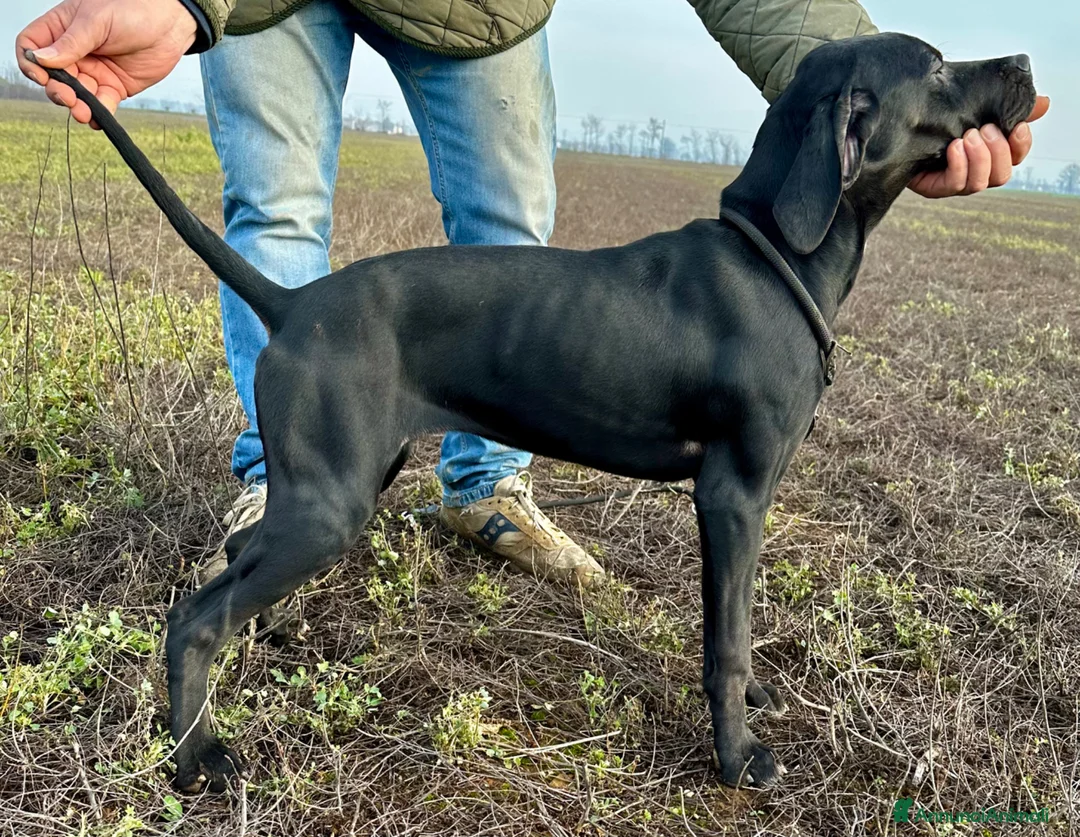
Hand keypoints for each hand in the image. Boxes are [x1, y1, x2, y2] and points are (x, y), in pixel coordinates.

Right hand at [16, 0, 196, 125]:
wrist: (170, 24)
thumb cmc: (133, 10)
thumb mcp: (97, 22)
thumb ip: (71, 43)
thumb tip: (40, 59)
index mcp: (61, 29)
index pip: (31, 46)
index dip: (30, 63)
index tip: (42, 75)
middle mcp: (74, 52)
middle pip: (52, 77)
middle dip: (57, 91)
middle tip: (68, 99)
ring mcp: (93, 71)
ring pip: (75, 95)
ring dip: (77, 106)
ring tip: (83, 113)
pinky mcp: (114, 87)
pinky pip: (101, 105)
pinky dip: (98, 115)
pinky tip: (97, 120)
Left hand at [909, 96, 1049, 197]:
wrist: (899, 122)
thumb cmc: (938, 114)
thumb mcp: (973, 105)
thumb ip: (1005, 106)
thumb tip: (1042, 103)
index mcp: (988, 152)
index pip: (1015, 156)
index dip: (1021, 145)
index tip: (1016, 127)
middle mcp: (974, 171)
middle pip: (1001, 175)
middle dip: (997, 151)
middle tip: (983, 130)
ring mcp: (954, 182)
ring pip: (980, 183)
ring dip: (979, 159)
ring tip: (966, 137)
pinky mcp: (934, 188)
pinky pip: (955, 184)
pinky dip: (960, 166)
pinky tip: (954, 148)